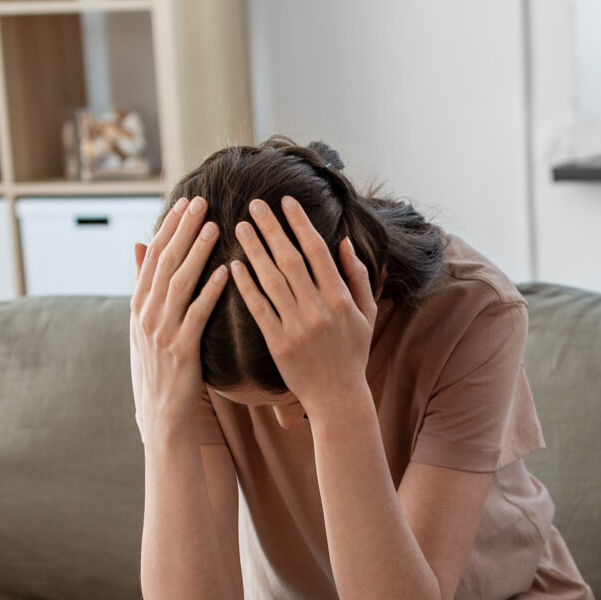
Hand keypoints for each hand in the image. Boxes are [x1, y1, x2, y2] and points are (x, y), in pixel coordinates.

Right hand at [129, 196, 228, 445]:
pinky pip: (197, 313)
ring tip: (214, 226)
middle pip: (165, 262)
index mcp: (139, 305)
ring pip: (179, 283)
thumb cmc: (160, 366)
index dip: (168, 228)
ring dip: (197, 252)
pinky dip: (210, 290)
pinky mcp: (181, 350)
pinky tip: (225, 272)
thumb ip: (144, 284)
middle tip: (201, 202)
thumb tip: (138, 245)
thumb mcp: (144, 324)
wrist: (162, 414)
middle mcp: (146, 314)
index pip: (153, 256)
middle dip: (183, 230)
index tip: (185, 203)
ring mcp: (162, 332)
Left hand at [228, 197, 376, 410]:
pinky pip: (259, 308)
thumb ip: (358, 276)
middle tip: (254, 204)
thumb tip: (344, 242)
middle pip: (290, 259)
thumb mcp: (366, 314)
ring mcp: (297, 326)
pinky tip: (234, 266)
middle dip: (271, 228)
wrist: (339, 398)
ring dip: (254, 250)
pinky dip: (246, 286)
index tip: (285, 202)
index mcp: (341, 299)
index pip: (317, 251)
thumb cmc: (353, 354)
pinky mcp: (278, 343)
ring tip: (240, 227)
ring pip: (271, 280)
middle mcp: (319, 309)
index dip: (300, 224)